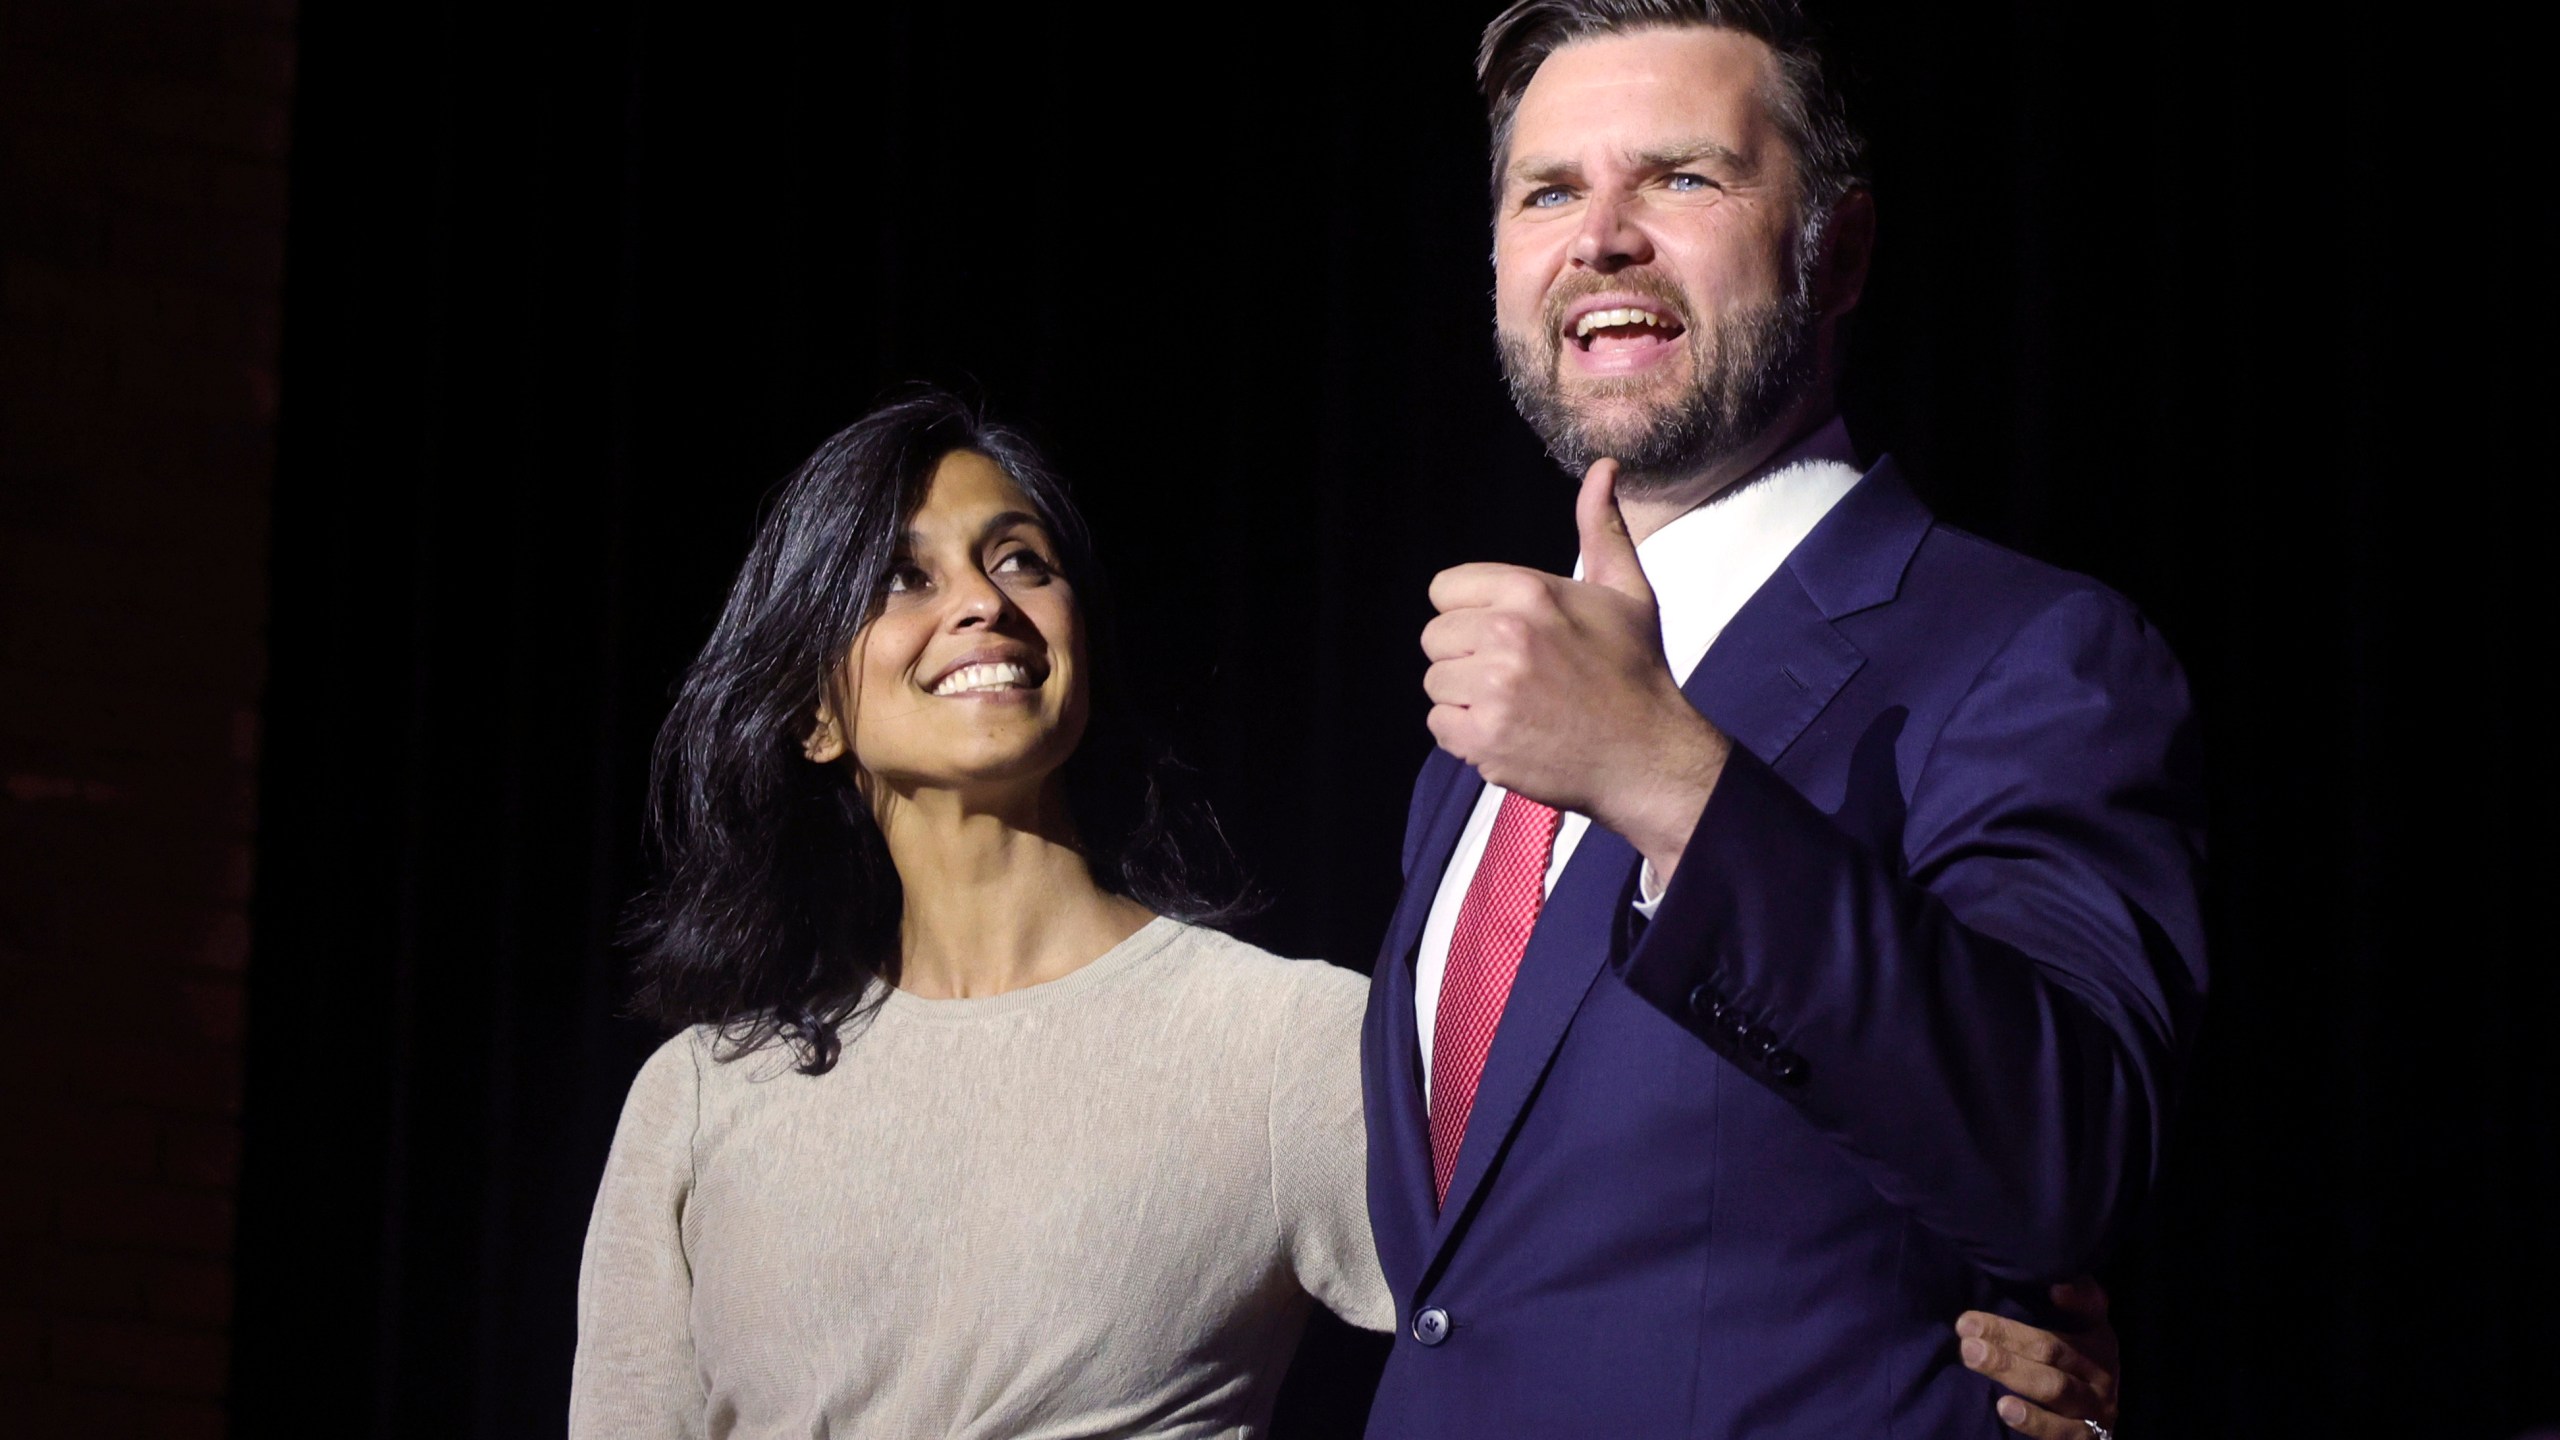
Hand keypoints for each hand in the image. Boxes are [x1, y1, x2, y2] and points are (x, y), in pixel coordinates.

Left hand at [1420, 459, 1727, 878]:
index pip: (1444, 590)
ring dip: (1466, 698)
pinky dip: (1467, 735)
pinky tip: (1510, 732)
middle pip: (1435, 638)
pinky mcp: (1484, 738)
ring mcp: (1493, 689)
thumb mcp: (1626, 590)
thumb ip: (1600, 528)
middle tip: (1517, 675)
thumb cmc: (1635, 670)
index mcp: (1529, 592)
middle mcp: (1507, 635)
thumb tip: (1605, 467)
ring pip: (1435, 683)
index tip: (1505, 634)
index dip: (1470, 613)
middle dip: (1466, 657)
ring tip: (1517, 704)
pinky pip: (1440, 725)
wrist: (1649, 754)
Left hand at [1957, 1279, 2120, 1437]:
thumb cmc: (2073, 1371)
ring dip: (2011, 1370)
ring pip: (2054, 1387)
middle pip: (2053, 1348)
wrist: (2093, 1427)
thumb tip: (2057, 1284)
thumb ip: (2070, 1305)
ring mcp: (2095, 1409)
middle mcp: (2101, 1373)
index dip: (2076, 1299)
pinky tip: (2004, 1407)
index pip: (2092, 1312)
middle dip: (2007, 1335)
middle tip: (1966, 1325)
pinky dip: (2033, 1420)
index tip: (2052, 1290)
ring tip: (1972, 1355)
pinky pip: (2060, 1431)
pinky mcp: (2084, 1438)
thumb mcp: (2076, 1335)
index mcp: (2098, 1340)